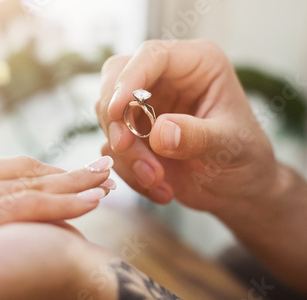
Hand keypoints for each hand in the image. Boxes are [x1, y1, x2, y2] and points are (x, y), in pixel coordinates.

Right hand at [96, 39, 276, 211]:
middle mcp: (166, 78)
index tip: (116, 110)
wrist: (237, 190)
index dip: (128, 78)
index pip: (152, 55)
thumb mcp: (230, 146)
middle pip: (115, 77)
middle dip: (116, 116)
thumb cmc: (245, 158)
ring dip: (126, 153)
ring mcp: (145, 105)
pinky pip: (112, 147)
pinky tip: (160, 189)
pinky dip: (129, 172)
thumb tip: (159, 132)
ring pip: (108, 115)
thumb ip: (197, 136)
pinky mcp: (133, 132)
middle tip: (124, 147)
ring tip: (157, 180)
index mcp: (197, 64)